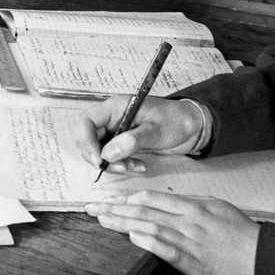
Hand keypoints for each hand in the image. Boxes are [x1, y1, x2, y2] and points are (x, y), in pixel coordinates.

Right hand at [75, 96, 203, 176]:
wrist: (189, 125)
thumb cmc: (175, 120)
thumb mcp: (156, 131)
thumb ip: (132, 141)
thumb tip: (107, 153)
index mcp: (115, 107)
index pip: (85, 122)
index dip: (86, 141)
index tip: (99, 160)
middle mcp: (110, 118)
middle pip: (86, 138)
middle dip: (98, 157)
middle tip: (118, 167)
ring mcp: (114, 130)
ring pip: (97, 150)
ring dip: (111, 163)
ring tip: (132, 166)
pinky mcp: (120, 142)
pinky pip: (109, 156)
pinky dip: (120, 164)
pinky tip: (137, 165)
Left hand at [84, 190, 259, 274]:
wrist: (264, 259)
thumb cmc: (241, 234)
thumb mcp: (217, 207)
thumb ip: (190, 204)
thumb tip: (164, 201)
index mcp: (192, 206)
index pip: (150, 197)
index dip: (124, 198)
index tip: (105, 200)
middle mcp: (189, 220)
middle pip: (145, 210)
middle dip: (114, 208)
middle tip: (90, 208)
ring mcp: (191, 241)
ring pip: (152, 227)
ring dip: (124, 222)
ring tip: (102, 220)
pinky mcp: (195, 263)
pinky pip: (169, 250)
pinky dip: (150, 242)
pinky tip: (133, 238)